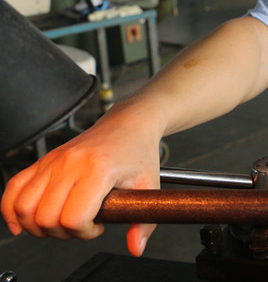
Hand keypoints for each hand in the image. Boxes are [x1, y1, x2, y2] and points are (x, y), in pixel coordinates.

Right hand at [1, 109, 161, 255]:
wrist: (128, 125)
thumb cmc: (137, 152)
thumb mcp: (149, 185)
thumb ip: (145, 219)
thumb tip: (136, 246)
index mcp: (98, 169)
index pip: (74, 217)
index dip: (84, 232)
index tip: (98, 226)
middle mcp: (71, 163)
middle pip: (46, 217)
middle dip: (62, 232)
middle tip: (81, 225)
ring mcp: (53, 161)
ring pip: (24, 207)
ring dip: (38, 226)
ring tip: (61, 222)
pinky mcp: (43, 161)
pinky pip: (13, 189)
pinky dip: (12, 210)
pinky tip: (24, 222)